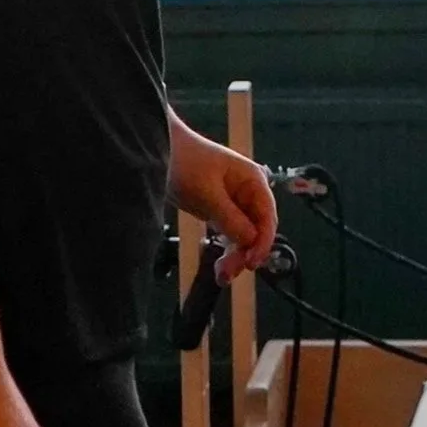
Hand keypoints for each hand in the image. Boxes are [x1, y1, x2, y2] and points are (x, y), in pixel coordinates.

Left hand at [169, 114, 279, 280]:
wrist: (160, 149)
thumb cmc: (186, 163)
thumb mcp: (207, 193)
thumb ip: (230, 218)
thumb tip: (250, 241)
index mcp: (252, 180)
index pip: (267, 216)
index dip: (263, 242)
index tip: (251, 263)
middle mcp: (248, 192)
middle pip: (257, 229)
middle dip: (245, 252)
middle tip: (228, 274)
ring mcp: (234, 202)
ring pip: (244, 235)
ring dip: (235, 255)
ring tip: (222, 276)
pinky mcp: (220, 210)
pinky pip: (230, 234)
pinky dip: (226, 249)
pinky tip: (220, 266)